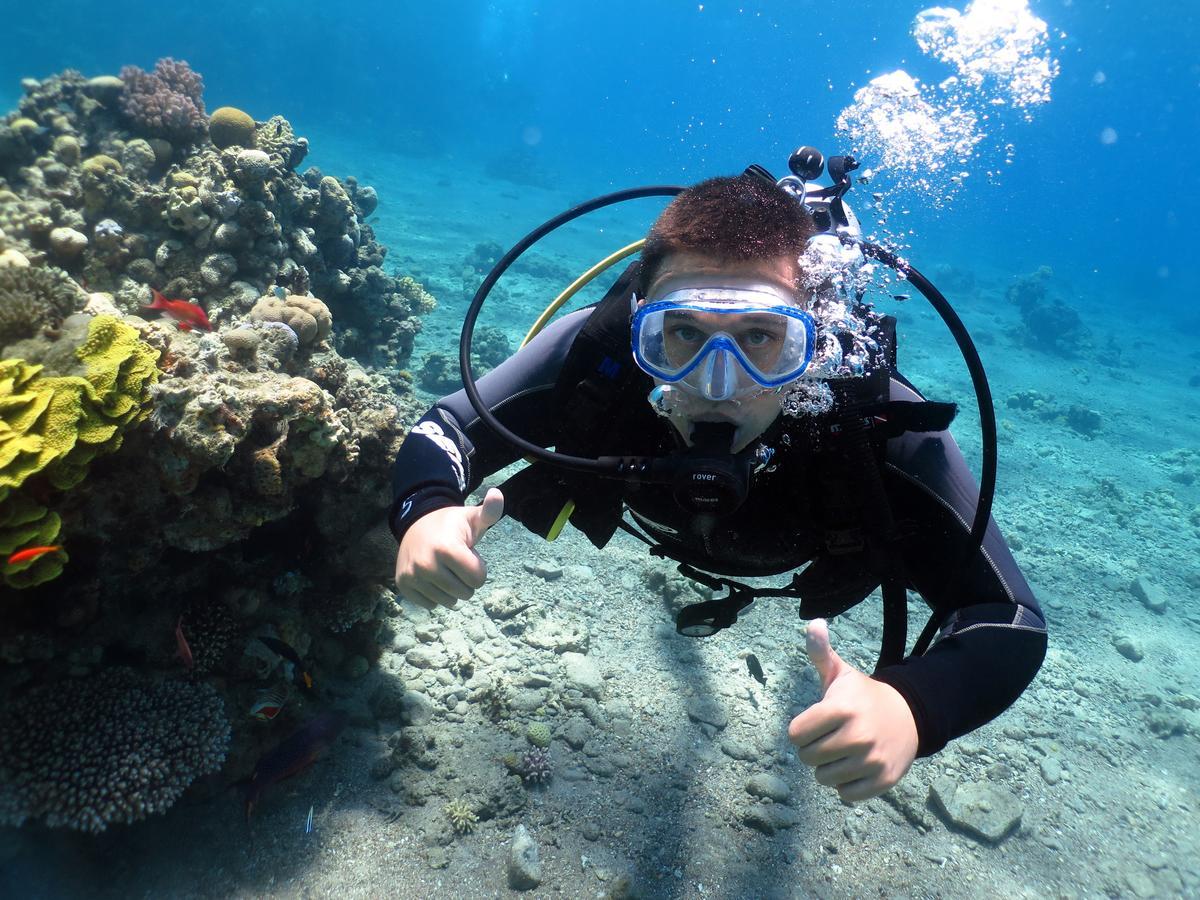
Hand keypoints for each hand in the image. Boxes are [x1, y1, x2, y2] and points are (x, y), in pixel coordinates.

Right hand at [393, 488, 503, 608]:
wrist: (416, 524)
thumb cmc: (452, 525)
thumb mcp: (472, 517)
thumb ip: (489, 511)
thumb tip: (497, 494)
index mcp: (447, 548)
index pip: (478, 579)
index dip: (478, 568)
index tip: (469, 555)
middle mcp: (426, 564)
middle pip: (465, 593)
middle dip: (466, 580)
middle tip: (455, 562)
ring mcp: (412, 576)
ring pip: (449, 602)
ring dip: (452, 590)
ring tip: (444, 568)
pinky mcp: (403, 585)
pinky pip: (431, 605)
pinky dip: (435, 595)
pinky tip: (431, 578)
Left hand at [787, 618, 918, 802]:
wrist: (909, 716)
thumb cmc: (862, 696)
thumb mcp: (841, 673)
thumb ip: (821, 651)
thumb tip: (813, 622)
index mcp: (841, 708)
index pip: (795, 734)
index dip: (801, 730)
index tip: (816, 722)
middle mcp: (858, 736)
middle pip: (808, 758)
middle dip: (814, 749)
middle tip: (831, 737)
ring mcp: (872, 760)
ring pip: (824, 779)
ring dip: (829, 768)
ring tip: (844, 751)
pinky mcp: (883, 781)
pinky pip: (846, 795)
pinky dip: (847, 785)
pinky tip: (857, 767)